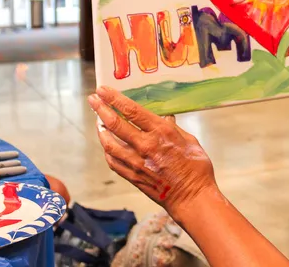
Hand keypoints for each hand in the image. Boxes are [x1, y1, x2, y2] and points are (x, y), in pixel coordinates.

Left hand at [88, 86, 216, 216]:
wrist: (192, 198)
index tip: (103, 90)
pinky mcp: (133, 177)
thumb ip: (173, 128)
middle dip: (101, 109)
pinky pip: (112, 161)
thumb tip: (164, 118)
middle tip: (92, 100)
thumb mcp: (190, 140)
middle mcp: (146, 146)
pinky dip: (107, 150)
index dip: (114, 98)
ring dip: (100, 130)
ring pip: (109, 143)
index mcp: (162, 132)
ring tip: (97, 121)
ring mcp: (137, 162)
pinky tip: (106, 144)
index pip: (132, 111)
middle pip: (115, 124)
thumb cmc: (196, 169)